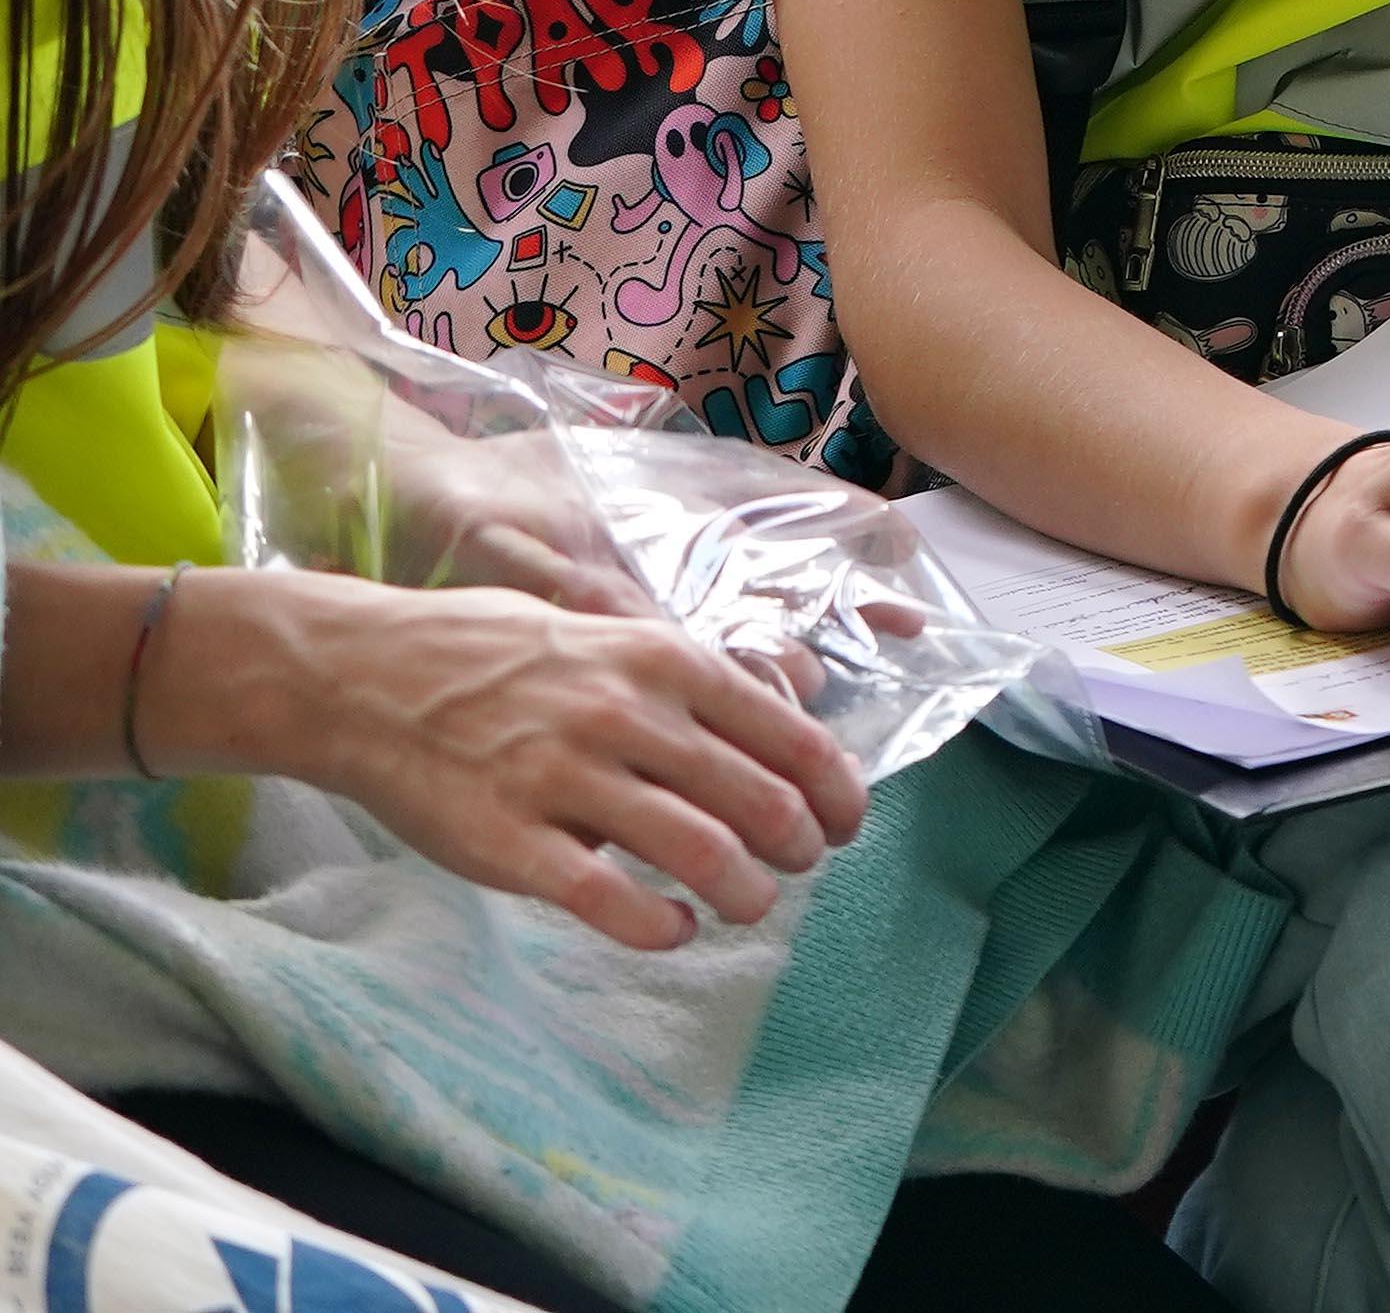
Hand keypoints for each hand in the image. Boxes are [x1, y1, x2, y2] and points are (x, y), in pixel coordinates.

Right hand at [174, 569, 866, 951]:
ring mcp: (566, 779)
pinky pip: (609, 900)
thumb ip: (689, 682)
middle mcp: (628, 716)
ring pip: (703, 854)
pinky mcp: (509, 841)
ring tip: (749, 904)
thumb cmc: (501, 659)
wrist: (367, 677)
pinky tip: (673, 929)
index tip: (844, 823)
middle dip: (800, 848)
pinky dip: (662, 927)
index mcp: (665, 664)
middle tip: (799, 867)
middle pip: (762, 803)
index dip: (835, 794)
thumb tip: (784, 721)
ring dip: (747, 894)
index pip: (791, 739)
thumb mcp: (612, 638)